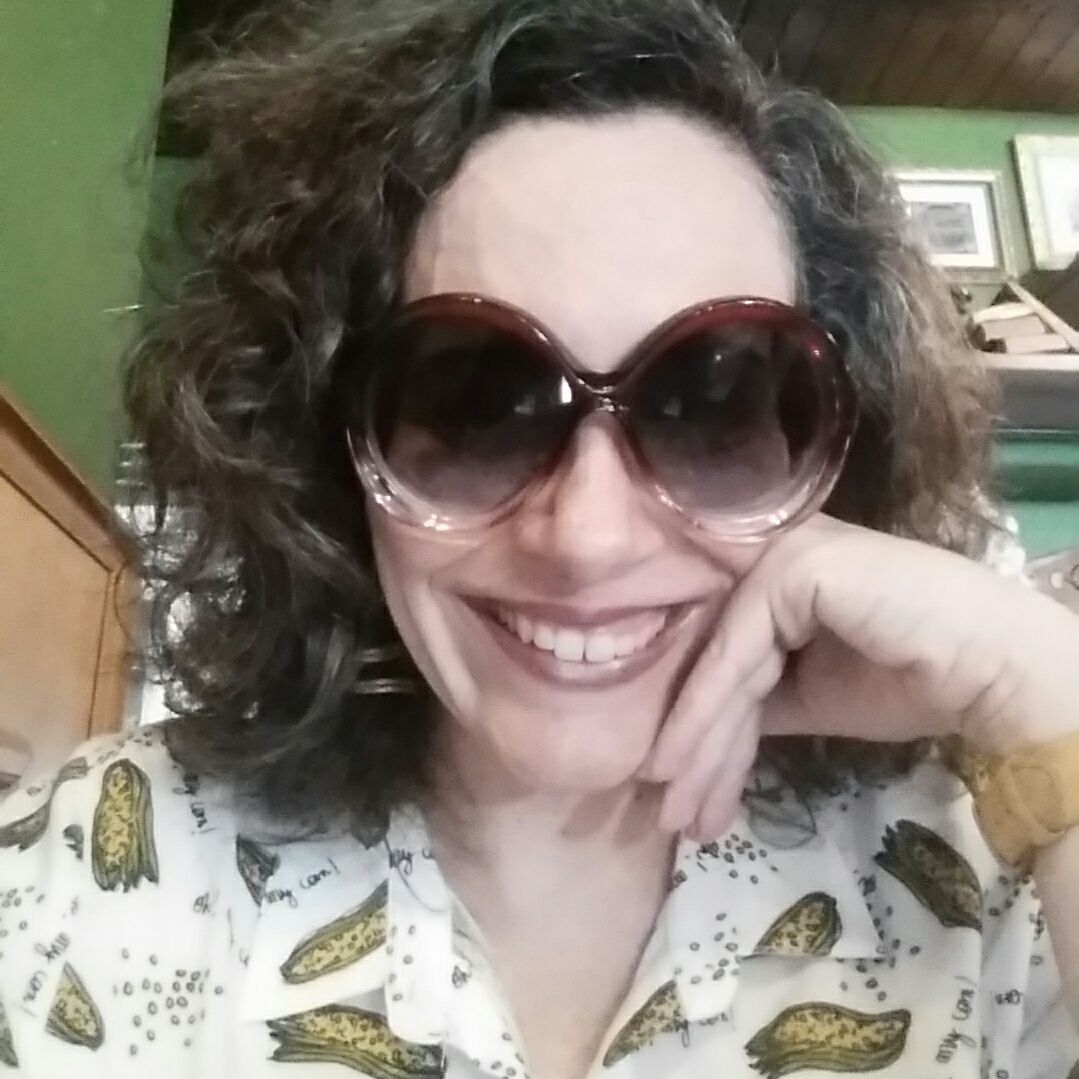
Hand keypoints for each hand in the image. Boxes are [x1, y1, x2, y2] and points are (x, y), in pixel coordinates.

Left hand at [641, 513, 1078, 841]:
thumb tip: (703, 733)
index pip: (721, 654)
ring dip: (697, 747)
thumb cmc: (913, 679)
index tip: (674, 791)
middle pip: (715, 663)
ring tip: (677, 812)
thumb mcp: (812, 695)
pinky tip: (683, 768)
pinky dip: (706, 719)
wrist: (989, 669)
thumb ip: (756, 697)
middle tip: (671, 815)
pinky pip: (736, 658)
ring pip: (719, 667)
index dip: (697, 726)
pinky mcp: (788, 569)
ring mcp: (775, 554)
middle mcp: (765, 554)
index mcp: (771, 576)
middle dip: (693, 748)